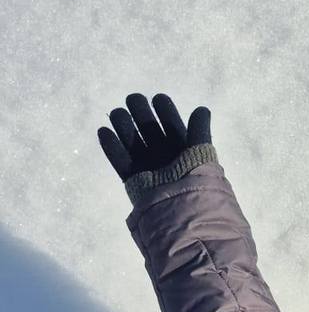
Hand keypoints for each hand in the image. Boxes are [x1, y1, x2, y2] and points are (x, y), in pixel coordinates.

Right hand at [97, 92, 211, 180]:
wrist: (183, 213)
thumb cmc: (196, 182)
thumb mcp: (202, 154)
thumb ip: (199, 132)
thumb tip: (202, 110)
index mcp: (183, 152)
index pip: (173, 127)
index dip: (165, 112)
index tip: (157, 98)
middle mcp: (165, 158)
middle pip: (150, 131)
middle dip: (141, 114)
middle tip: (133, 99)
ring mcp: (149, 169)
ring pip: (133, 143)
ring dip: (124, 126)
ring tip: (117, 112)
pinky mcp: (135, 181)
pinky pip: (121, 161)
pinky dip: (111, 147)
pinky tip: (103, 131)